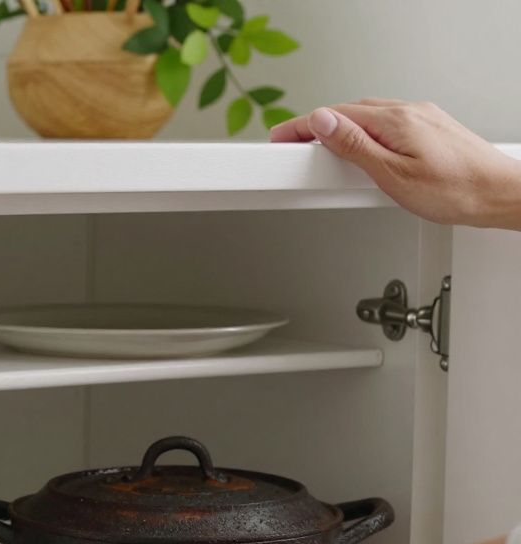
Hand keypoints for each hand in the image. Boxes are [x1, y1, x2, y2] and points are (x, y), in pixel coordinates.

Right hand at [270, 100, 520, 229]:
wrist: (501, 195)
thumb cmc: (456, 191)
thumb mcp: (392, 175)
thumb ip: (354, 146)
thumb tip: (322, 122)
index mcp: (396, 121)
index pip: (334, 116)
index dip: (301, 127)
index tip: (280, 138)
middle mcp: (410, 112)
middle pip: (350, 112)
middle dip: (317, 128)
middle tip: (294, 147)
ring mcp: (422, 118)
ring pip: (368, 118)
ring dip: (341, 131)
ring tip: (323, 154)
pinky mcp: (431, 129)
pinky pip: (388, 124)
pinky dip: (366, 134)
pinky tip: (363, 153)